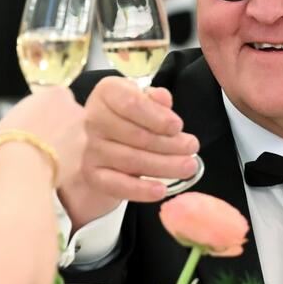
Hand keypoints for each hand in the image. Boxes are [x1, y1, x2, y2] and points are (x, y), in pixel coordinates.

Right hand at [0, 87, 85, 187]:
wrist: (21, 168)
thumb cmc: (10, 135)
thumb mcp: (17, 111)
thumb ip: (34, 110)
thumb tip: (35, 118)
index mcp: (58, 94)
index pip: (58, 96)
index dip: (47, 109)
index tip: (37, 118)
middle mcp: (76, 112)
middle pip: (70, 116)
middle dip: (59, 125)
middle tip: (40, 138)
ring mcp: (81, 137)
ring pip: (73, 138)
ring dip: (62, 144)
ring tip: (42, 156)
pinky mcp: (80, 160)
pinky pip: (71, 159)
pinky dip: (62, 162)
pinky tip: (46, 168)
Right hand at [61, 77, 198, 224]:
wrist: (103, 140)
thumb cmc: (130, 115)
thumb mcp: (143, 98)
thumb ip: (155, 98)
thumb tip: (163, 99)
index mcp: (107, 93)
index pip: (131, 104)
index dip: (157, 117)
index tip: (178, 127)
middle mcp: (93, 119)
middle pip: (135, 135)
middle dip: (169, 144)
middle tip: (192, 148)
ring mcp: (90, 149)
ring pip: (131, 160)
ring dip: (164, 166)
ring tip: (188, 166)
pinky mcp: (92, 174)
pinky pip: (117, 185)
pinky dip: (140, 190)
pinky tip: (161, 190)